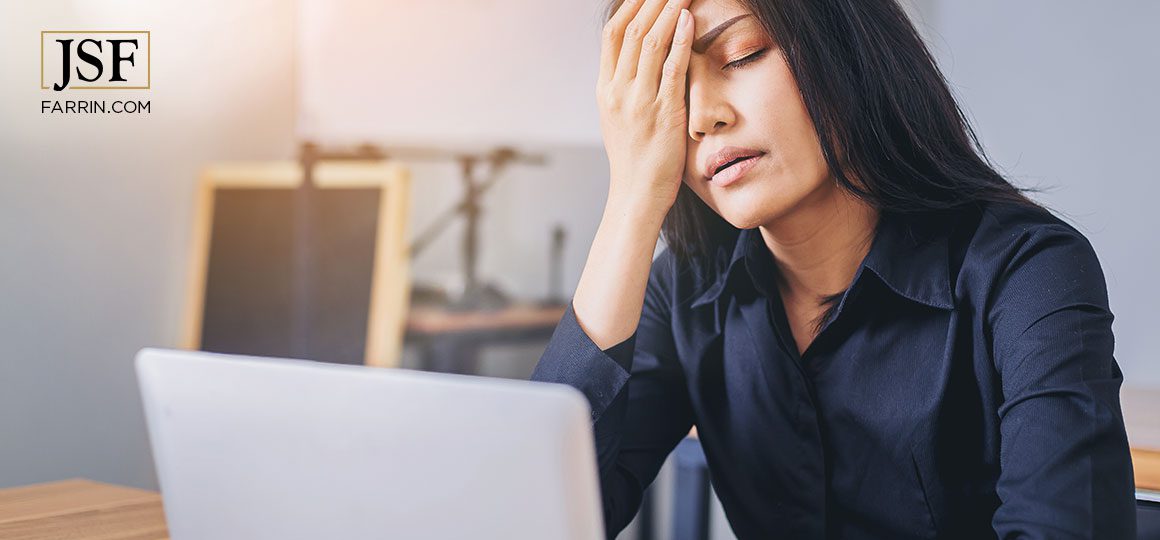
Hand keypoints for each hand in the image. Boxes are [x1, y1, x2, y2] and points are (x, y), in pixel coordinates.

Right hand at [597, 0, 693, 218]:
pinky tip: (689, 19)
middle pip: (633, 30)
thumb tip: (639, 63)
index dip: (630, 6)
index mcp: (606, 90)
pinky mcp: (663, 113)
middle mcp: (618, 91)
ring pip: (651, 42)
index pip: (612, 35)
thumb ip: (626, 89)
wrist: (636, 195)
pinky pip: (671, 68)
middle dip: (652, 0)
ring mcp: (639, 101)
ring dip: (668, 10)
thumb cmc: (634, 160)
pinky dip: (681, 40)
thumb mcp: (620, 119)